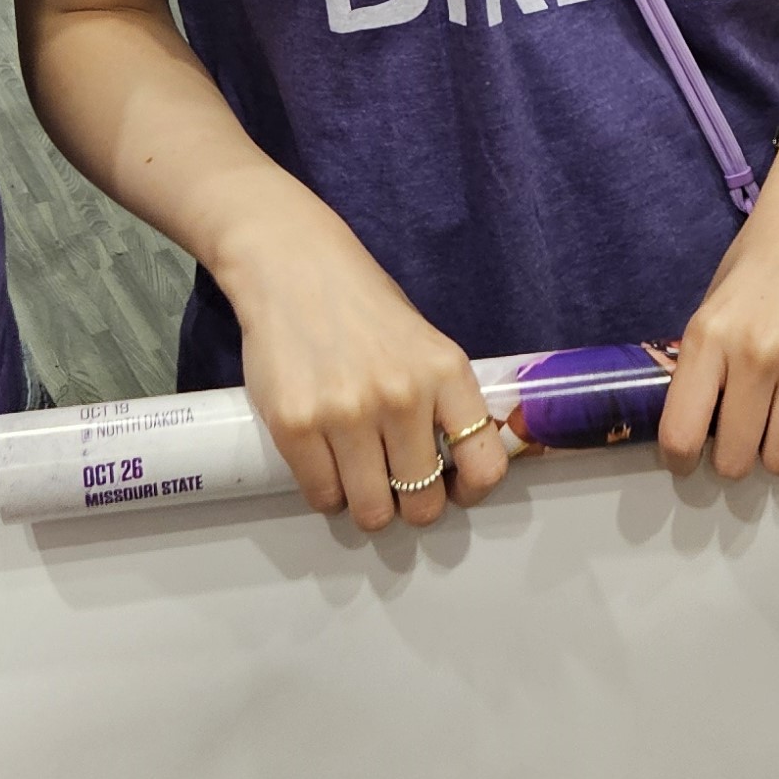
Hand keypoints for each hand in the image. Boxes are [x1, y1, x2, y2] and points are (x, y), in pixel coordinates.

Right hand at [224, 204, 506, 531]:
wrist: (295, 267)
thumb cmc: (364, 307)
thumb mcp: (424, 344)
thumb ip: (441, 400)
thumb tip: (456, 466)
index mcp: (446, 373)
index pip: (483, 465)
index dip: (470, 490)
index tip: (454, 489)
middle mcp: (402, 396)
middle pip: (422, 503)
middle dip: (411, 505)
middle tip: (397, 486)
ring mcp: (347, 413)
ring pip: (371, 512)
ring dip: (367, 504)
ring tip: (359, 475)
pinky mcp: (295, 425)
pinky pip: (322, 497)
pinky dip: (327, 493)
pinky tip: (327, 464)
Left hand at [657, 114, 778, 481]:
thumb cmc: (759, 258)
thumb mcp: (715, 303)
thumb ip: (706, 364)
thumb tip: (700, 428)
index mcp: (710, 336)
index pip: (682, 434)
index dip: (683, 461)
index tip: (691, 460)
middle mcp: (756, 352)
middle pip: (737, 459)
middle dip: (736, 459)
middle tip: (744, 438)